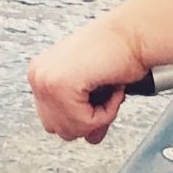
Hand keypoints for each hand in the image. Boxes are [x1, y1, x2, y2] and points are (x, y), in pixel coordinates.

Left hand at [27, 15, 145, 143]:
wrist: (133, 33)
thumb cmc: (117, 51)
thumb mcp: (91, 88)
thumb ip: (83, 113)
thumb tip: (89, 138)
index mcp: (41, 73)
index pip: (53, 119)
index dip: (82, 116)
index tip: (98, 99)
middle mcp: (38, 75)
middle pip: (59, 128)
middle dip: (89, 119)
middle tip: (106, 96)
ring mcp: (46, 79)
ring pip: (72, 129)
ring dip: (99, 116)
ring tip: (108, 90)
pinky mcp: (60, 84)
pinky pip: (85, 122)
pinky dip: (106, 112)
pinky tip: (111, 88)